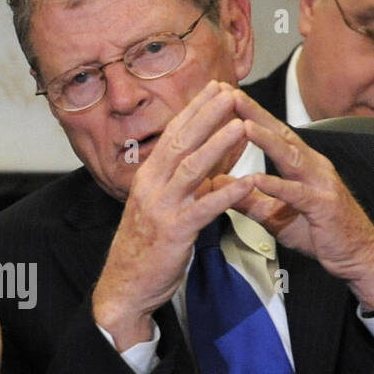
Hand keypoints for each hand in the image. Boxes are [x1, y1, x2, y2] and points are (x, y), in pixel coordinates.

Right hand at [93, 81, 255, 348]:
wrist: (125, 286)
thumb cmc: (147, 246)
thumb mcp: (166, 204)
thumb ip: (193, 178)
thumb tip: (223, 150)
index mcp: (148, 176)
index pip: (173, 134)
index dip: (196, 109)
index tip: (216, 87)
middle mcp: (151, 186)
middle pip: (181, 142)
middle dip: (208, 116)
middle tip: (231, 92)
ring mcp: (161, 208)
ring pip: (191, 169)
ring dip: (218, 145)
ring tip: (242, 126)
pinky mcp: (174, 232)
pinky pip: (204, 208)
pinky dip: (227, 193)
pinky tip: (247, 182)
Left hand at [229, 87, 373, 310]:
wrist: (357, 256)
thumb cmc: (319, 232)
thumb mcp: (275, 215)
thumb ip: (248, 198)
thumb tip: (218, 184)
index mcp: (302, 164)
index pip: (273, 133)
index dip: (250, 114)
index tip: (225, 97)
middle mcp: (313, 166)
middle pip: (281, 134)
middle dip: (255, 113)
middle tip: (230, 95)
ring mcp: (321, 184)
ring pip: (291, 156)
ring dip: (266, 140)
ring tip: (243, 125)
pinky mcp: (323, 206)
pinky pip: (297, 193)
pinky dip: (276, 185)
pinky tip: (256, 179)